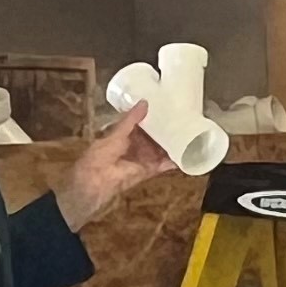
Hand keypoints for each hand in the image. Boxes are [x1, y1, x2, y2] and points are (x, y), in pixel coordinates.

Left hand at [58, 116, 183, 229]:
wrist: (95, 184)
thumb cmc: (101, 155)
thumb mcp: (115, 134)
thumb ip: (131, 120)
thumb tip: (145, 102)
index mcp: (122, 136)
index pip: (140, 124)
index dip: (151, 117)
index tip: (167, 107)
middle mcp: (133, 147)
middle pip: (152, 137)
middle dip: (164, 130)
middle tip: (184, 119)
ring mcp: (140, 160)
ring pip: (159, 150)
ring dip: (171, 144)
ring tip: (190, 133)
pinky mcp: (147, 172)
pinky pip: (162, 165)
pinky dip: (173, 162)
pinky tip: (187, 155)